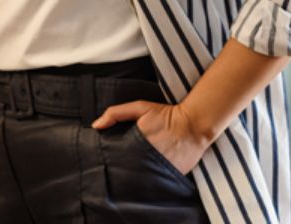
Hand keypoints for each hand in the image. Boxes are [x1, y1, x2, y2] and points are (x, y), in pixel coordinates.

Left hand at [91, 100, 209, 174]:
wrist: (195, 124)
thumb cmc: (166, 115)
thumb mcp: (140, 108)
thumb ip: (116, 113)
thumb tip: (96, 125)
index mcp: (136, 144)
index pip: (117, 159)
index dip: (111, 162)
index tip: (107, 162)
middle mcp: (147, 159)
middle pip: (127, 171)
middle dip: (122, 170)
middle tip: (121, 167)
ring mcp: (160, 170)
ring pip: (141, 179)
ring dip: (137, 177)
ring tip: (135, 171)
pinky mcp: (171, 176)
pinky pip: (157, 182)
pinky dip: (152, 180)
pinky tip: (150, 173)